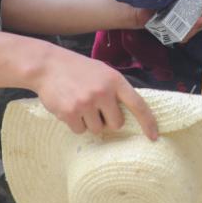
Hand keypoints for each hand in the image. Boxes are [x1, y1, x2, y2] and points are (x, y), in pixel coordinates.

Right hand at [32, 44, 157, 138]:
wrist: (47, 66)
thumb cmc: (78, 69)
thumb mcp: (103, 72)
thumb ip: (116, 89)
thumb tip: (130, 112)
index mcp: (115, 80)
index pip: (138, 104)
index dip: (148, 122)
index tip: (154, 136)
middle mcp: (103, 92)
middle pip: (116, 124)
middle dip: (108, 120)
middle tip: (96, 107)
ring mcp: (86, 103)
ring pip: (97, 129)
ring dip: (90, 122)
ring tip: (80, 104)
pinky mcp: (69, 113)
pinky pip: (80, 130)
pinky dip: (75, 123)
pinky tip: (69, 107)